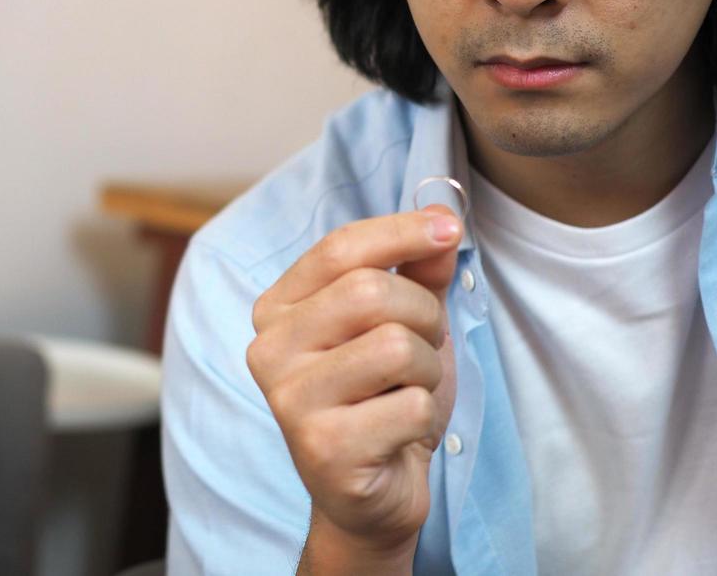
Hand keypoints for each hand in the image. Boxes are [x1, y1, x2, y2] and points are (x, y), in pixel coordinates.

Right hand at [245, 207, 461, 559]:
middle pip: (371, 292)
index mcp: (278, 309)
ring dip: (427, 370)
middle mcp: (269, 349)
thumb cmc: (381, 401)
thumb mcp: (403, 326)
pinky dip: (424, 417)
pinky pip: (410, 406)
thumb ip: (417, 273)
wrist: (371, 495)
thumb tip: (441, 222)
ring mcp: (289, 400)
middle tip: (425, 346)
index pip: (338, 248)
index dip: (400, 231)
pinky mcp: (322, 448)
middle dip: (424, 316)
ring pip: (395, 347)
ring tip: (407, 392)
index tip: (448, 229)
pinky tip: (398, 433)